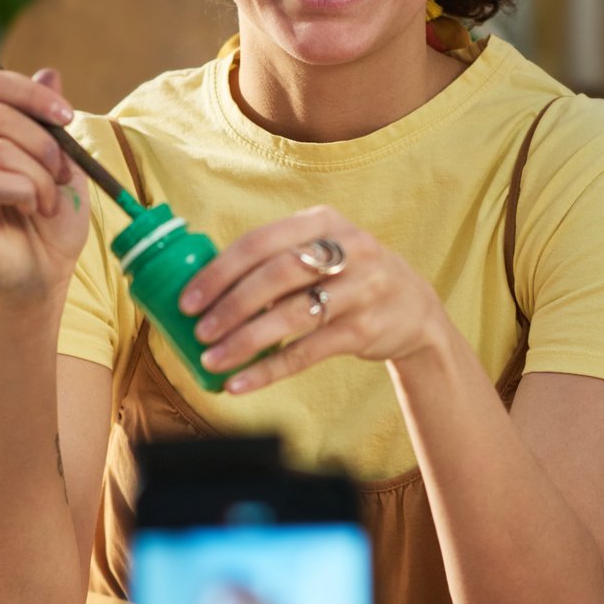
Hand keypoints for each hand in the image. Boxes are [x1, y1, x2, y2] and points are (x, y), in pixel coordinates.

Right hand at [0, 65, 89, 307]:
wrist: (45, 276)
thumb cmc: (53, 224)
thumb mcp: (65, 166)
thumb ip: (52, 123)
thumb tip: (50, 71)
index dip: (30, 92)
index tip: (66, 117)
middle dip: (44, 142)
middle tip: (63, 175)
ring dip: (40, 177)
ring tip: (47, 204)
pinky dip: (24, 193)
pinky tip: (31, 212)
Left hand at [179, 205, 446, 392]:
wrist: (414, 309)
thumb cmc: (348, 278)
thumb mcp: (323, 251)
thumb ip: (275, 260)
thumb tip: (204, 290)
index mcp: (323, 221)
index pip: (260, 242)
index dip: (220, 272)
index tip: (189, 300)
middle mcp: (347, 249)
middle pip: (277, 275)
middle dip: (231, 306)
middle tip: (199, 331)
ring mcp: (361, 289)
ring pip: (292, 316)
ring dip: (245, 341)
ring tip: (212, 360)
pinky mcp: (366, 329)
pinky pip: (307, 352)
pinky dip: (269, 369)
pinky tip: (240, 383)